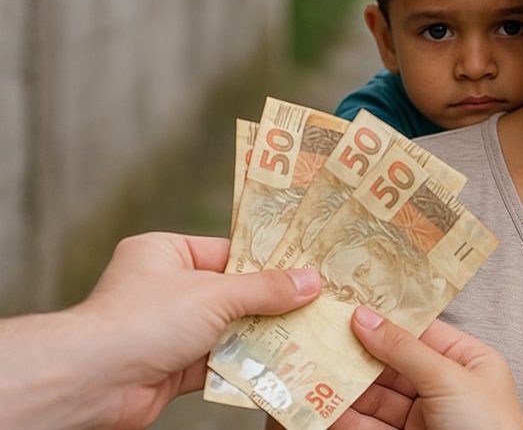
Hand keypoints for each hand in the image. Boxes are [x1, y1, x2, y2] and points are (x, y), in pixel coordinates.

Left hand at [4, 232, 320, 428]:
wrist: (93, 382)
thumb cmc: (144, 320)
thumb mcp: (215, 295)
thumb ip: (265, 290)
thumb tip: (311, 281)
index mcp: (166, 254)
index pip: (228, 252)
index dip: (267, 262)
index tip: (307, 269)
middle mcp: (166, 288)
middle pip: (232, 293)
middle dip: (270, 304)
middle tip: (317, 304)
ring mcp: (170, 330)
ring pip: (229, 329)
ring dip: (261, 337)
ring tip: (309, 335)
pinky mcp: (173, 367)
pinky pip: (219, 361)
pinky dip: (245, 365)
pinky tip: (282, 365)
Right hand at [330, 307, 522, 429]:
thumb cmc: (490, 429)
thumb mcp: (448, 379)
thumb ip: (404, 349)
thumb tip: (367, 318)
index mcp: (469, 362)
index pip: (420, 332)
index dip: (386, 321)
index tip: (350, 310)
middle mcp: (446, 387)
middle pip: (393, 364)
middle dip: (359, 356)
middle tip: (324, 342)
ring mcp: (425, 417)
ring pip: (378, 397)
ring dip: (348, 387)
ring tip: (317, 372)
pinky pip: (371, 425)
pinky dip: (348, 417)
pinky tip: (327, 407)